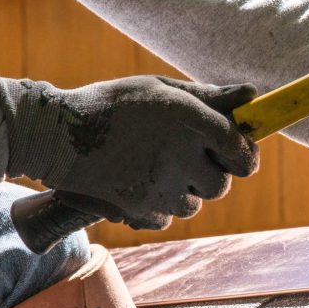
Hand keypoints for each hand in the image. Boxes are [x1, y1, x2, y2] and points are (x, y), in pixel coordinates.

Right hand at [0, 75, 256, 228]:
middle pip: (220, 185)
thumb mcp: (161, 89)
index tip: (238, 153)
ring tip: (154, 166)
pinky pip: (167, 217)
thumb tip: (252, 97)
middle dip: (210, 174)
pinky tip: (137, 181)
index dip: (245, 155)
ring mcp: (160, 188)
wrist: (55, 135)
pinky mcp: (140, 210)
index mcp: (188, 120)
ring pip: (194, 204)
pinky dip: (158, 206)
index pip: (241, 151)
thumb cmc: (114, 105)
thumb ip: (209, 97)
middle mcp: (179, 157)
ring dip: (183, 190)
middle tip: (186, 157)